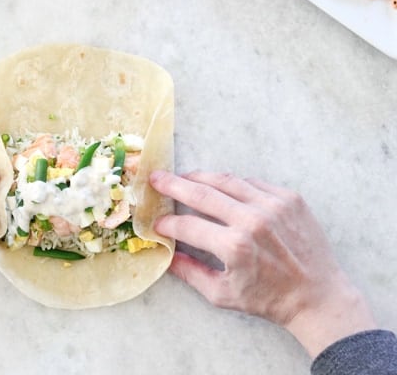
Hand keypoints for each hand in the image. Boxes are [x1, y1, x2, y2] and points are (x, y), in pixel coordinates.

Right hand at [150, 170, 375, 357]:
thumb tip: (166, 256)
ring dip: (200, 177)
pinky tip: (221, 187)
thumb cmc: (270, 299)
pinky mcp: (289, 198)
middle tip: (156, 178)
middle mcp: (252, 220)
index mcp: (234, 246)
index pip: (188, 226)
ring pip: (227, 180)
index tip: (156, 222)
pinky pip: (252, 183)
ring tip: (184, 177)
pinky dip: (232, 184)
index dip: (167, 223)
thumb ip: (191, 273)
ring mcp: (273, 205)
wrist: (319, 295)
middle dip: (174, 185)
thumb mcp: (223, 295)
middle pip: (202, 193)